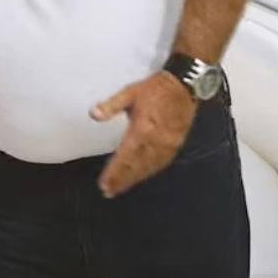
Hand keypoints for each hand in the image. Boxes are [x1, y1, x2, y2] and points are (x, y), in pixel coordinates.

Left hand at [88, 71, 196, 196]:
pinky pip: (161, 163)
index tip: (104, 184)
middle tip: (109, 191)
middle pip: (135, 167)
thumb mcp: (129, 92)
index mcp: (142, 129)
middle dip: (121, 180)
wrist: (183, 85)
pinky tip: (142, 175)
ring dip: (134, 179)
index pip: (124, 157)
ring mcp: (167, 144)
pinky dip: (150, 172)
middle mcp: (155, 141)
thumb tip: (94, 114)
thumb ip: (111, 105)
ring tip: (121, 187)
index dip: (114, 173)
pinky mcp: (176, 144)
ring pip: (148, 168)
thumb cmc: (156, 88)